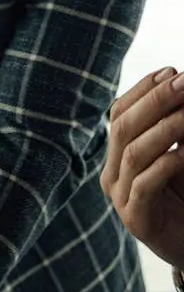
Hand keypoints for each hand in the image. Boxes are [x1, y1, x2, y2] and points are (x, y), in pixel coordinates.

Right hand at [103, 66, 183, 268]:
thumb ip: (179, 128)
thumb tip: (182, 86)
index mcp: (120, 156)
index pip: (118, 114)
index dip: (142, 90)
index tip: (172, 70)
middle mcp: (114, 175)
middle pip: (122, 127)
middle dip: (154, 101)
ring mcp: (121, 198)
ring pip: (133, 153)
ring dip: (166, 128)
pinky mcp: (136, 220)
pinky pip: (145, 186)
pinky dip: (166, 164)